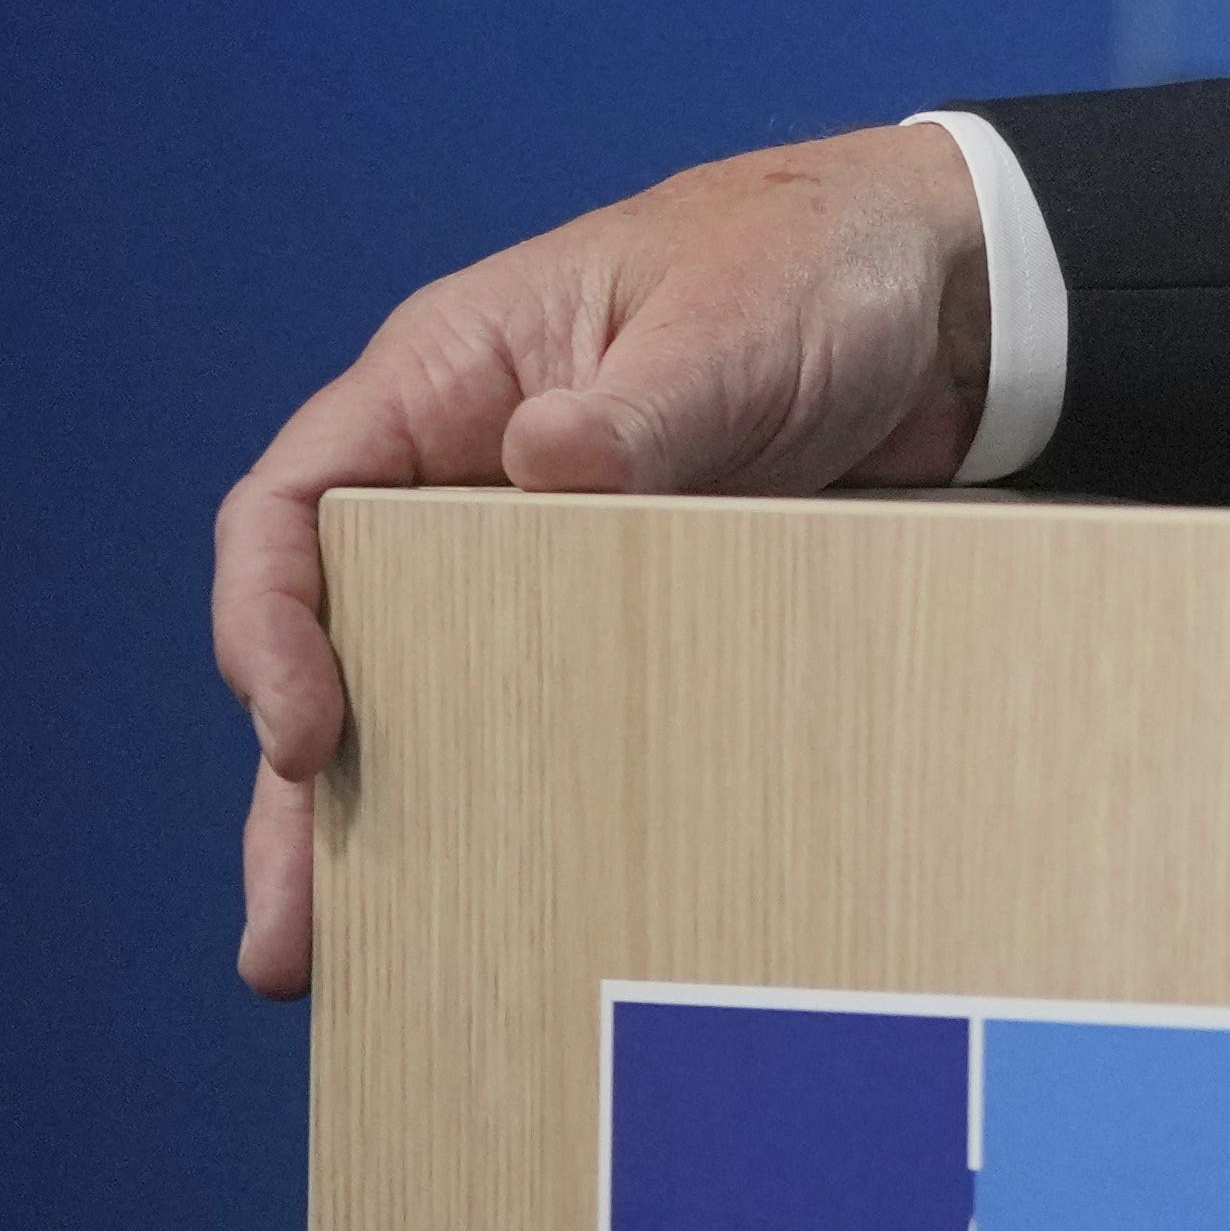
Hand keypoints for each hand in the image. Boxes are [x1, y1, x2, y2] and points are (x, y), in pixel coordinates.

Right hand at [209, 118, 991, 996]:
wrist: (959, 294)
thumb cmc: (817, 261)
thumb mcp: (733, 319)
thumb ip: (643, 401)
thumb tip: (542, 464)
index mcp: (450, 382)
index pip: (294, 510)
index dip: (270, 623)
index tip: (303, 732)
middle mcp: (468, 479)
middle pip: (344, 642)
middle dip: (304, 789)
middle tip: (293, 932)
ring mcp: (546, 554)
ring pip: (437, 701)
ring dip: (395, 826)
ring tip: (357, 970)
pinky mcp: (632, 611)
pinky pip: (554, 711)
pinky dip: (527, 799)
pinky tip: (514, 900)